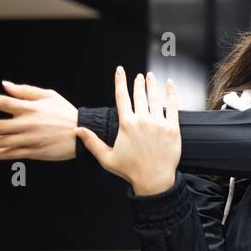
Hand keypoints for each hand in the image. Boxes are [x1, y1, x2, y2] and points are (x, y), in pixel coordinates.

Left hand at [0, 81, 77, 160]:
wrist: (84, 133)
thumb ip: (26, 91)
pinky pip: (9, 153)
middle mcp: (26, 124)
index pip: (2, 102)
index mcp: (30, 108)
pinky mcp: (33, 152)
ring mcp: (28, 139)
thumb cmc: (66, 113)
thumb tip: (5, 85)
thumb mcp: (49, 96)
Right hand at [76, 67, 180, 196]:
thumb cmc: (130, 170)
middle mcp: (142, 120)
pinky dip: (171, 93)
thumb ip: (92, 142)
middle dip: (138, 83)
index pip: (121, 97)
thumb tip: (77, 130)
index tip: (120, 70)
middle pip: (139, 95)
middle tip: (139, 75)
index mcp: (126, 124)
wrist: (153, 180)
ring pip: (155, 98)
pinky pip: (172, 106)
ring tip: (151, 76)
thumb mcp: (106, 158)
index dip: (120, 81)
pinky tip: (170, 84)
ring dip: (152, 85)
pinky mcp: (172, 128)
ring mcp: (159, 123)